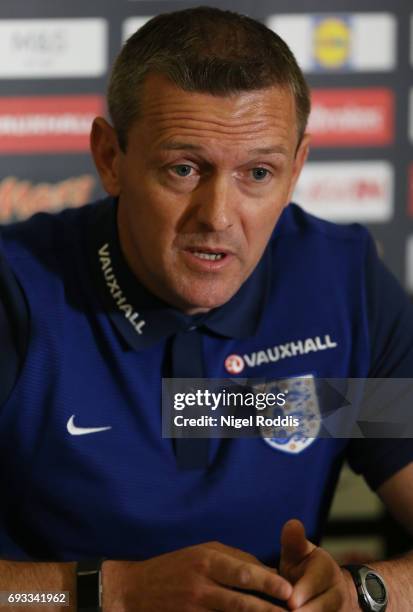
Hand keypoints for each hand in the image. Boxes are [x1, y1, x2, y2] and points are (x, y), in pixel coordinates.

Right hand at [102, 541, 291, 611]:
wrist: (132, 590)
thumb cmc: (174, 567)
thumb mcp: (202, 552)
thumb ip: (234, 560)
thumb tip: (268, 572)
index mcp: (207, 560)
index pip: (242, 572)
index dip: (267, 582)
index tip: (288, 590)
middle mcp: (201, 584)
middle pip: (241, 600)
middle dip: (268, 610)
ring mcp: (194, 607)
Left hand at [279, 519, 359, 610]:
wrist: (331, 593)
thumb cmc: (305, 570)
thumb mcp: (300, 554)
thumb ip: (294, 542)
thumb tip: (292, 524)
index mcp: (326, 571)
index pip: (315, 582)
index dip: (303, 593)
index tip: (291, 602)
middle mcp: (337, 595)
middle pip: (322, 608)